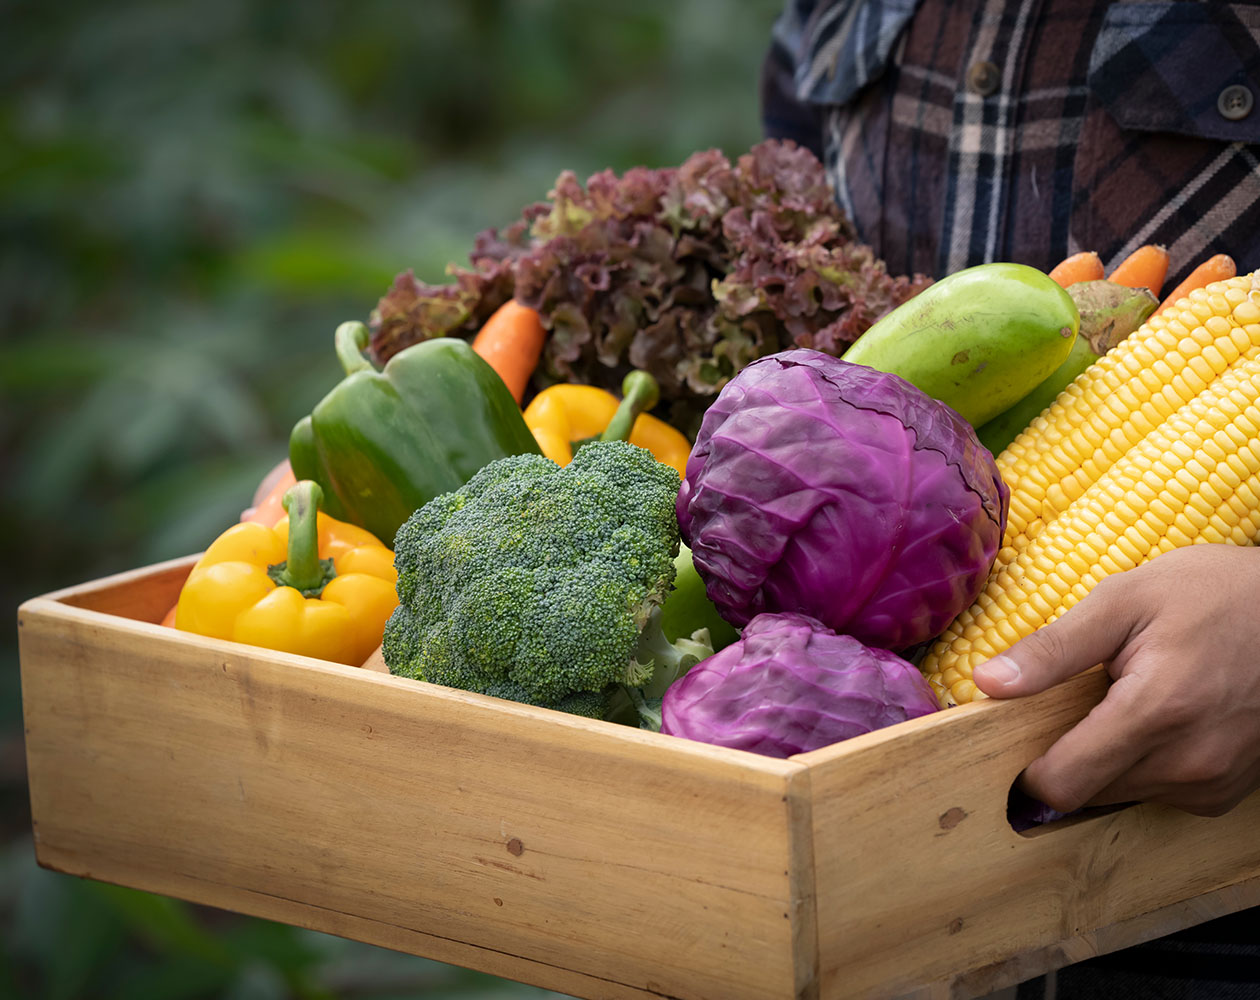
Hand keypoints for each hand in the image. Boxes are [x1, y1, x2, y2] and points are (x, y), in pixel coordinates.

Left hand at [972, 544, 1259, 816]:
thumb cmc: (1211, 594)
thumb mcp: (1124, 600)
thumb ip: (1052, 649)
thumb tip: (987, 683)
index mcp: (1155, 713)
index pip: (1064, 783)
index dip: (1027, 768)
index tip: (1012, 739)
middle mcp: (1190, 762)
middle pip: (1088, 793)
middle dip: (1068, 755)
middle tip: (1079, 702)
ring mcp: (1215, 782)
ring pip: (1123, 795)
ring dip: (1108, 760)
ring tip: (1126, 702)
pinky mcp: (1230, 791)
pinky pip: (1162, 793)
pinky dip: (1146, 765)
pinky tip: (1160, 720)